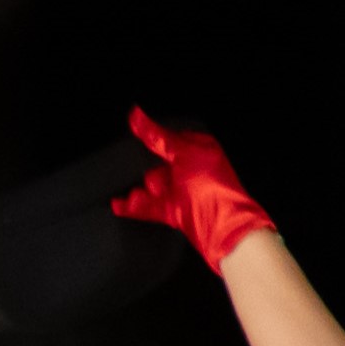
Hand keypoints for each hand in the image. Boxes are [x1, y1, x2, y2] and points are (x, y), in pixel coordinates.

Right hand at [111, 107, 276, 272]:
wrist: (224, 230)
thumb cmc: (213, 188)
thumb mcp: (183, 154)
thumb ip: (158, 137)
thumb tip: (136, 116)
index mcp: (200, 149)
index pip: (171, 138)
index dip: (154, 138)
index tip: (134, 135)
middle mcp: (193, 169)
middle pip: (160, 162)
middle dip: (147, 166)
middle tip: (135, 167)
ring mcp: (186, 192)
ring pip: (155, 185)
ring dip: (141, 189)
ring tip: (128, 191)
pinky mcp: (178, 212)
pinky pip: (152, 206)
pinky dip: (137, 205)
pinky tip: (120, 204)